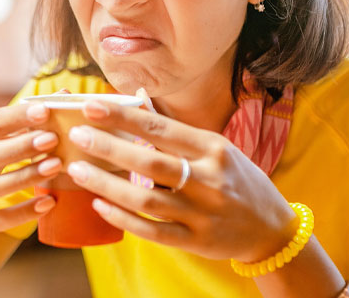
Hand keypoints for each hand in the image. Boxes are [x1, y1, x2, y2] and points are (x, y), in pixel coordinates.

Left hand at [64, 92, 296, 262]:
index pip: (161, 129)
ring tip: (77, 170)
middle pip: (149, 162)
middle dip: (108, 147)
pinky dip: (123, 219)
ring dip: (106, 184)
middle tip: (77, 135)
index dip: (124, 117)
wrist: (271, 228)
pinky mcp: (196, 241)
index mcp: (213, 149)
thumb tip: (136, 105)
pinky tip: (99, 205)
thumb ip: (178, 135)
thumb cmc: (238, 180)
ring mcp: (202, 213)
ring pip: (145, 199)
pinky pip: (152, 231)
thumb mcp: (217, 149)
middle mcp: (209, 179)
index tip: (92, 106)